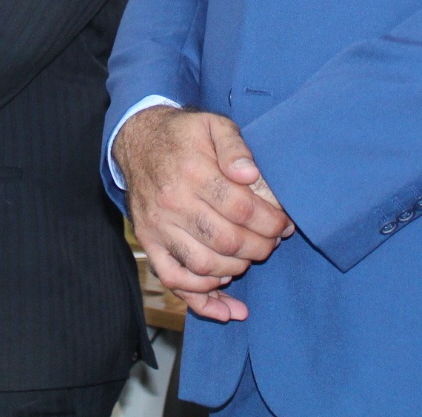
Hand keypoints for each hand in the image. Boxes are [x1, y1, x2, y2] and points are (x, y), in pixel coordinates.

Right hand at [114, 107, 293, 322]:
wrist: (138, 140)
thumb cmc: (184, 135)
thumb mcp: (213, 124)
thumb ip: (235, 146)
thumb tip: (250, 174)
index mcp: (193, 171)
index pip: (241, 209)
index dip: (270, 222)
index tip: (284, 224)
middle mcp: (172, 202)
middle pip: (227, 241)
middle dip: (260, 247)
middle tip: (273, 241)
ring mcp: (158, 226)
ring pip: (204, 265)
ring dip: (237, 268)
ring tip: (251, 256)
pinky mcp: (148, 242)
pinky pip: (174, 279)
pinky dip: (201, 297)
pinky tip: (226, 296)